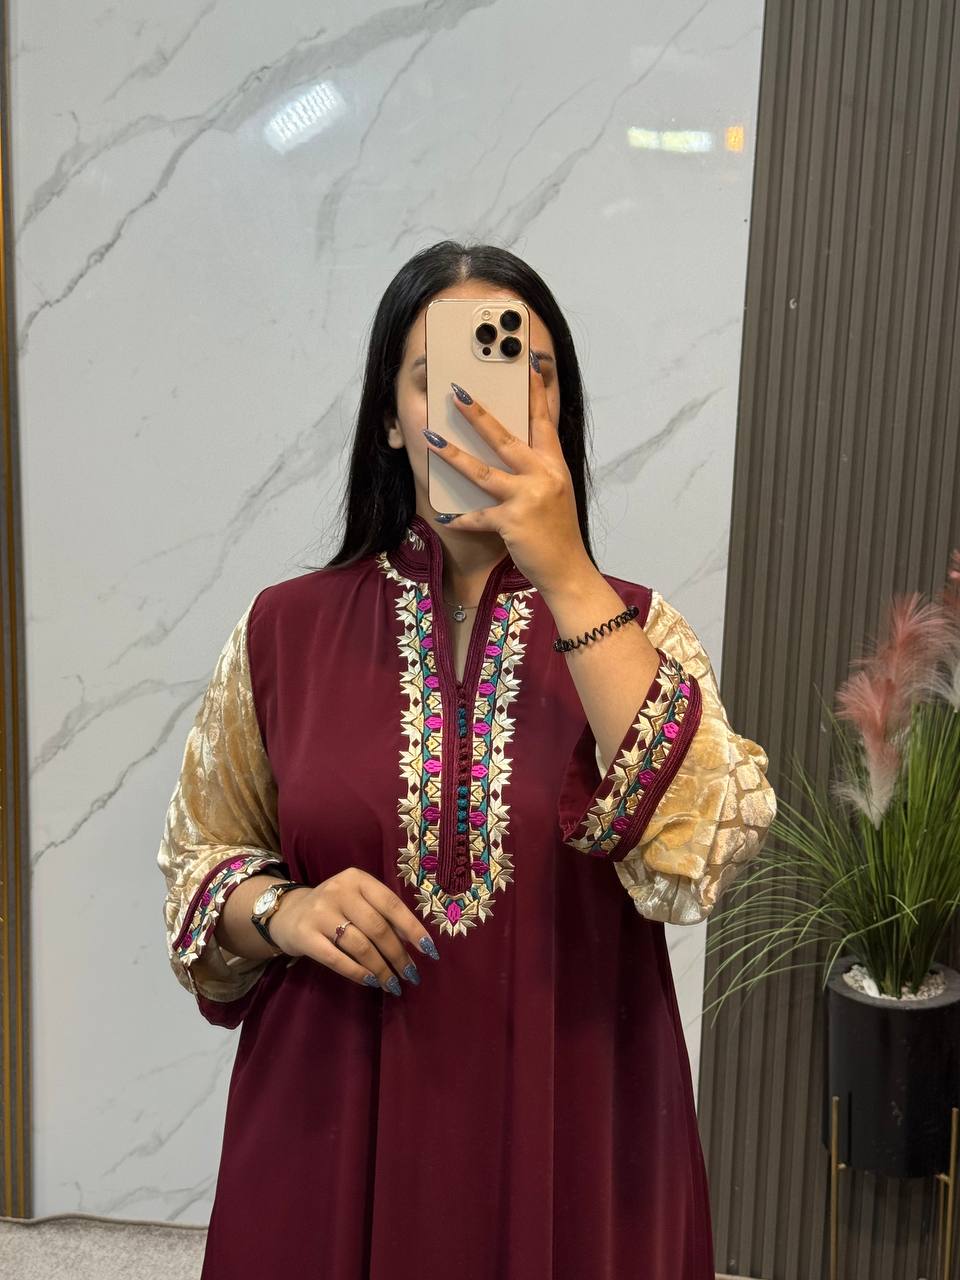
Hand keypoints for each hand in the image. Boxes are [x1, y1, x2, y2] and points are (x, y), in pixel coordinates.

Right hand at [267, 867, 438, 994]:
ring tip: (393, 984)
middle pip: (378, 928)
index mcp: (358, 879)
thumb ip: (382, 914)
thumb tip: (416, 942)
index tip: (429, 951)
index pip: (392, 904)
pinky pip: (337, 959)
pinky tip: (371, 982)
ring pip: (360, 946)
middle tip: (411, 975)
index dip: (413, 929)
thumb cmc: (334, 908)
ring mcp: (320, 913)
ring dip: (381, 969)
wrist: (288, 913)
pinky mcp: (305, 935)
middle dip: (399, 955)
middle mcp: (339, 891)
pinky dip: (358, 973)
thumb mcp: (358, 900)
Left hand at [421, 351, 591, 594]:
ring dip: (454, 455)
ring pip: (483, 472)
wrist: (568, 569)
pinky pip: (478, 517)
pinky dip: (462, 518)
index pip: (543, 421)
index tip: (528, 362)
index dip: (535, 391)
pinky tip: (445, 517)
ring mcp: (527, 498)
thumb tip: (510, 452)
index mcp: (554, 466)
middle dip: (479, 415)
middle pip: (506, 438)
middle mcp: (543, 476)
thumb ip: (537, 471)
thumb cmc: (558, 533)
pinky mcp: (512, 522)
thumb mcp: (556, 494)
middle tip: (458, 393)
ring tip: (431, 438)